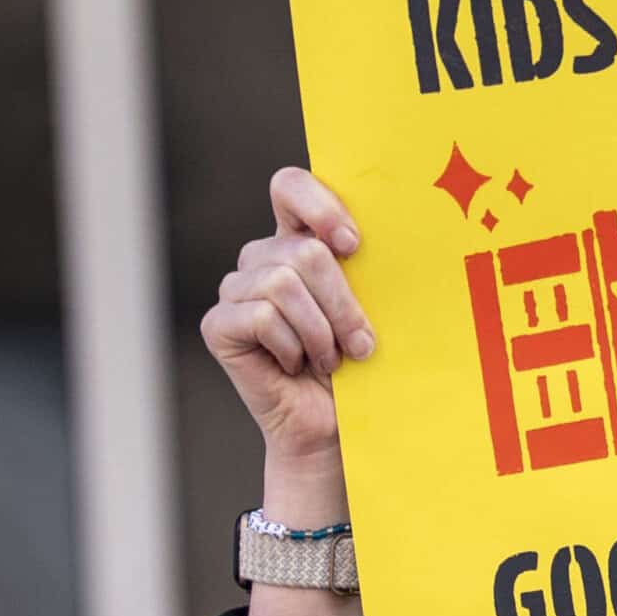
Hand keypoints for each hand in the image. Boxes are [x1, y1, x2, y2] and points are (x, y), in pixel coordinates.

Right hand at [200, 167, 372, 523]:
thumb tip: (397, 238)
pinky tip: (296, 366)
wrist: (337, 429)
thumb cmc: (365, 368)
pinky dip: (291, 347)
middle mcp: (262, 259)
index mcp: (300, 242)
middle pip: (302, 251)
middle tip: (362, 343)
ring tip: (332, 360)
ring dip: (321, 332)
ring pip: (283, 283)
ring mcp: (236, 291)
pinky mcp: (219, 325)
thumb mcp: (376, 310)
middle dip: (343, 302)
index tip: (355, 244)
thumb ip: (371, 270)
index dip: (318, 205)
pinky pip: (259, 317)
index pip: (290, 186)